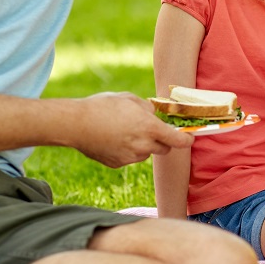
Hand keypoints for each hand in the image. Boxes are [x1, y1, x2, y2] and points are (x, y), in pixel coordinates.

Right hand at [71, 92, 192, 167]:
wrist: (75, 124)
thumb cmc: (102, 106)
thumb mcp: (129, 99)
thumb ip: (147, 108)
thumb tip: (154, 115)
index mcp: (149, 128)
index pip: (178, 140)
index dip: (186, 140)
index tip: (189, 138)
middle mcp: (143, 146)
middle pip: (164, 149)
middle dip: (163, 141)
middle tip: (152, 130)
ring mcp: (130, 158)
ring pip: (146, 154)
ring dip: (143, 145)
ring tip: (125, 131)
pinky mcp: (118, 164)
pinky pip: (130, 158)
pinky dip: (128, 151)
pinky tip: (114, 139)